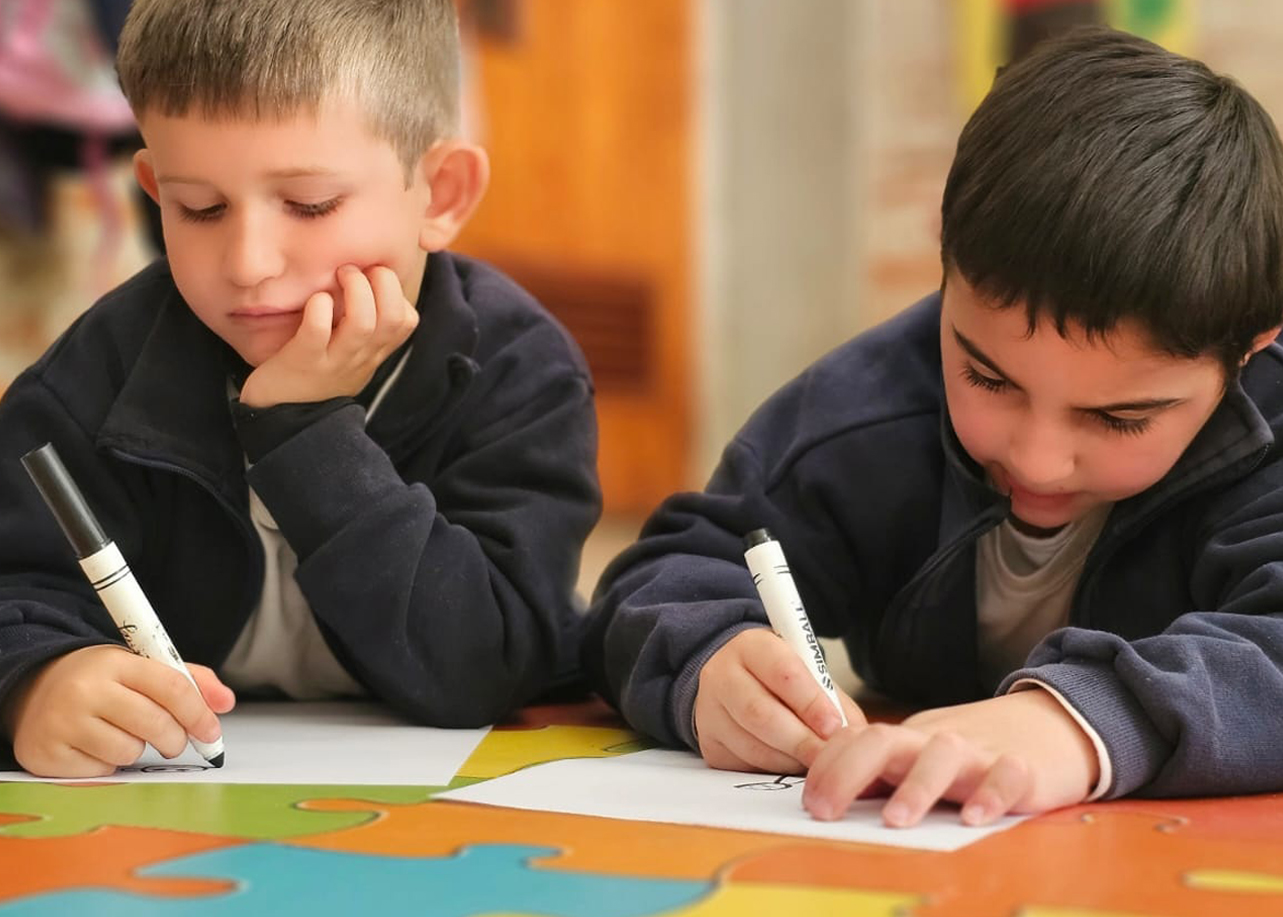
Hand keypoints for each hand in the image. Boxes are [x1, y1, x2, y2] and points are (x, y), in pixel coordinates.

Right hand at [3, 645, 235, 777]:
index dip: (199, 713)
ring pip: (130, 751)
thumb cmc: (100, 680)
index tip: (211, 732)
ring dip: (138, 750)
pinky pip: (102, 772)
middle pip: (156, 724)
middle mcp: (86, 689)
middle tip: (174, 741)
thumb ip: (188, 680)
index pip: (171, 686)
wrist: (34, 690)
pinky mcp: (48, 754)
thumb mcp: (141, 667)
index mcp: (115, 662)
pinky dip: (108, 764)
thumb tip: (225, 702)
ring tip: (123, 734)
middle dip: (176, 739)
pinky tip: (97, 746)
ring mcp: (64, 722)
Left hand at [239, 264, 418, 407]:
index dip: (397, 293)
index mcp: (373, 353)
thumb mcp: (348, 355)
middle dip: (382, 282)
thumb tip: (365, 281)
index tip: (372, 280)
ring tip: (339, 275)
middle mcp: (360, 357)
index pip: (407, 320)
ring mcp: (334, 361)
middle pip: (393, 316)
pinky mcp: (303, 361)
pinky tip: (314, 302)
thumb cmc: (313, 376)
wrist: (282, 419)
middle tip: (355, 270)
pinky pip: (317, 330)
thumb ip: (361, 327)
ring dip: (355, 289)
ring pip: (364, 323)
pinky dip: (319, 308)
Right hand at [693, 628, 865, 773]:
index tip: (835, 726)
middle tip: (830, 757)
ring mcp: (710, 711)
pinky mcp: (708, 743)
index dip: (811, 702)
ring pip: (753, 745)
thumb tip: (855, 734)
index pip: (783, 673)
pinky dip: (774, 770)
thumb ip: (829, 698)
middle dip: (802, 740)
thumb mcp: (803, 670)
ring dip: (791, 760)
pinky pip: (745, 765)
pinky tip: (789, 764)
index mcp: (751, 646)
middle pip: (762, 714)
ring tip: (815, 763)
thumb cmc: (775, 676)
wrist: (729, 680)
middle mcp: (723, 675)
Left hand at [801, 688, 1098, 826]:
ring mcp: (978, 753)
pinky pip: (1007, 775)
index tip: (809, 803)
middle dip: (848, 772)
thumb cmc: (974, 755)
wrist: (1052, 726)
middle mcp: (935, 741)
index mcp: (906, 741)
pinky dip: (992, 793)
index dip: (827, 767)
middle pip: (884, 741)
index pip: (855, 741)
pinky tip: (975, 817)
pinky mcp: (1023, 768)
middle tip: (826, 810)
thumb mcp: (921, 761)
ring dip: (916, 787)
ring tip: (895, 820)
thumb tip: (827, 801)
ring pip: (942, 756)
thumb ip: (881, 778)